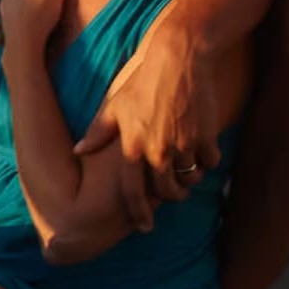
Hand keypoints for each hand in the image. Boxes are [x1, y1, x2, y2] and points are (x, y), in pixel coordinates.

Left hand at [76, 4, 221, 224]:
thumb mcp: (115, 106)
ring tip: (188, 171)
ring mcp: (183, 146)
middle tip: (174, 194)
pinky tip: (203, 150)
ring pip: (190, 179)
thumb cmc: (143, 84)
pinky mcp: (206, 138)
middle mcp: (158, 152)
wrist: (178, 62)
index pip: (132, 192)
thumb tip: (77, 150)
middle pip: (167, 192)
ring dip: (190, 179)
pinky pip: (210, 162)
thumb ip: (98, 132)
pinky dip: (208, 160)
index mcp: (132, 148)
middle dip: (171, 196)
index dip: (138, 213)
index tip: (143, 226)